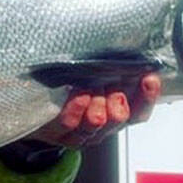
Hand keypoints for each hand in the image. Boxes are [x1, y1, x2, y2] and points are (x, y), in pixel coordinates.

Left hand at [28, 73, 161, 147]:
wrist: (33, 111)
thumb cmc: (69, 91)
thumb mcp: (95, 80)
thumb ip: (113, 71)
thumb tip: (130, 48)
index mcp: (115, 115)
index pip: (140, 111)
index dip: (147, 96)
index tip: (149, 77)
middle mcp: (101, 128)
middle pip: (120, 118)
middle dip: (118, 99)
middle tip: (113, 86)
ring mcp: (80, 134)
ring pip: (96, 122)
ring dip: (97, 103)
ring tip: (91, 88)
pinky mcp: (58, 134)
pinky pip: (70, 123)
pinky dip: (76, 108)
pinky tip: (78, 95)